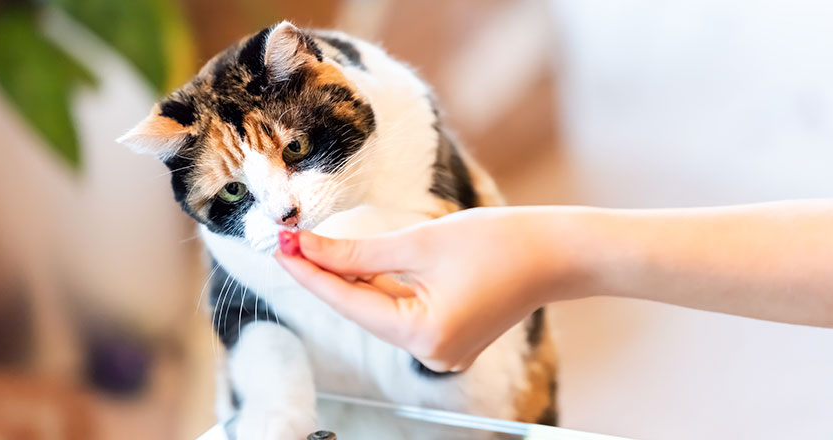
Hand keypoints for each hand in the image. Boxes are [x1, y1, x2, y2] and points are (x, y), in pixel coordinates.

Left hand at [275, 207, 582, 371]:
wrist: (555, 252)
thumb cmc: (499, 243)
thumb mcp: (420, 243)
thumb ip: (358, 253)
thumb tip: (308, 248)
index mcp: (423, 335)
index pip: (347, 302)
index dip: (308, 271)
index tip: (277, 245)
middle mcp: (430, 353)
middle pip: (361, 309)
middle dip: (325, 274)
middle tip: (287, 240)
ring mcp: (441, 349)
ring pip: (379, 310)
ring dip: (350, 279)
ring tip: (312, 247)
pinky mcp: (449, 336)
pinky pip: (402, 312)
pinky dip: (379, 287)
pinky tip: (354, 264)